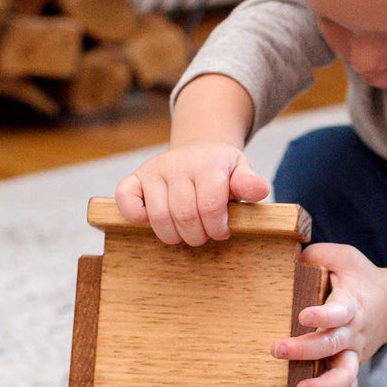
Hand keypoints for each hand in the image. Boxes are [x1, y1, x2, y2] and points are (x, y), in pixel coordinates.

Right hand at [114, 143, 269, 245]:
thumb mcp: (241, 172)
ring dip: (174, 235)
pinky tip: (153, 221)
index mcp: (207, 164)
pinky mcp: (134, 178)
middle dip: (198, 235)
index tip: (222, 231)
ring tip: (186, 231)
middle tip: (204, 235)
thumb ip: (249, 184)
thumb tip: (260, 189)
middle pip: (185, 216)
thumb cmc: (221, 171)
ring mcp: (153, 170)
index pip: (209, 206)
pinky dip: (136, 217)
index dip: (217, 228)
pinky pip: (126, 200)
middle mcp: (177, 164)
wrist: (200, 151)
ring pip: (159, 217)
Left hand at [271, 244, 386, 386]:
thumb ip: (317, 255)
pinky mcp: (351, 368)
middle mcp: (353, 332)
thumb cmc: (358, 276)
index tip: (304, 316)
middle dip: (306, 351)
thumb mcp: (343, 256)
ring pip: (345, 377)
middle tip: (278, 351)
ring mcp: (353, 354)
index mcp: (351, 303)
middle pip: (333, 346)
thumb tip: (290, 257)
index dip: (323, 315)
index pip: (339, 311)